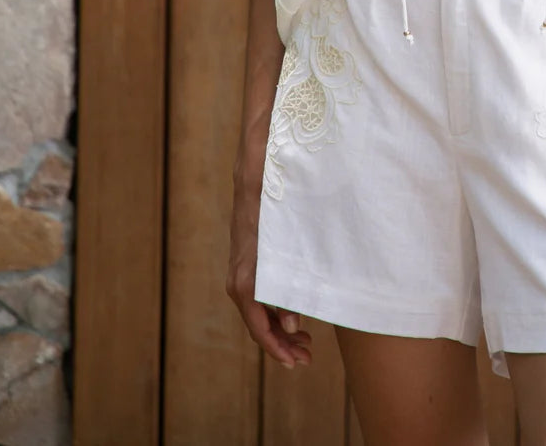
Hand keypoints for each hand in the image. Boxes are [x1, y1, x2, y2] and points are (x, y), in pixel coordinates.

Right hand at [226, 197, 312, 369]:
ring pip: (258, 314)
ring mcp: (240, 276)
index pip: (259, 328)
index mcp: (245, 283)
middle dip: (283, 344)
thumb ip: (286, 291)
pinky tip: (292, 318)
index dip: (278, 348)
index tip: (296, 362)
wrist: (256, 183)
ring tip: (305, 343)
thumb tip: (291, 326)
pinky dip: (274, 313)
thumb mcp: (284, 253)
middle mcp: (238, 283)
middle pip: (259, 326)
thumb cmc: (274, 214)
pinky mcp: (246, 268)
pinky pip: (257, 300)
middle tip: (307, 357)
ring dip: (280, 331)